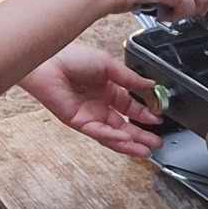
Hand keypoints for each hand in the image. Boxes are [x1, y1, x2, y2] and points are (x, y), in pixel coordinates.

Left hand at [23, 42, 163, 155]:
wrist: (49, 62)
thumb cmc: (71, 57)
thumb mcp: (109, 64)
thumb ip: (130, 78)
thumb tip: (150, 85)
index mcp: (107, 89)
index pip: (130, 108)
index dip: (145, 115)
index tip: (158, 118)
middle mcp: (99, 104)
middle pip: (124, 125)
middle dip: (141, 135)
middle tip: (156, 142)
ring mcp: (90, 115)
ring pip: (113, 134)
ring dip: (130, 143)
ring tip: (146, 150)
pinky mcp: (79, 122)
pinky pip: (99, 133)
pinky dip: (113, 137)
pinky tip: (127, 139)